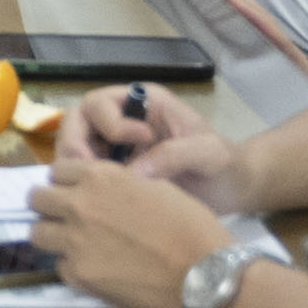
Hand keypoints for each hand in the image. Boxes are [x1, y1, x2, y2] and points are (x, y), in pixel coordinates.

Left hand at [28, 155, 246, 307]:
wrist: (202, 273)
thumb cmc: (190, 225)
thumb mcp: (155, 186)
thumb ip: (120, 183)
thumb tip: (105, 190)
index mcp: (99, 177)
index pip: (58, 170)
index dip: (67, 181)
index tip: (75, 191)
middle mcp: (78, 204)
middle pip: (37, 199)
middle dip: (49, 205)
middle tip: (67, 217)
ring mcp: (74, 241)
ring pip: (37, 233)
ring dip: (52, 235)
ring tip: (73, 243)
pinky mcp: (78, 274)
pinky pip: (59, 265)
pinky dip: (72, 266)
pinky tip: (94, 268)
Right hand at [64, 82, 241, 200]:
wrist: (233, 190)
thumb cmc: (224, 163)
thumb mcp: (208, 153)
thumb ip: (174, 154)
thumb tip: (132, 173)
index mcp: (142, 103)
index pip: (100, 103)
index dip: (109, 123)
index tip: (139, 143)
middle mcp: (122, 122)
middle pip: (76, 123)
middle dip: (74, 146)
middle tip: (88, 173)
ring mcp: (115, 149)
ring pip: (74, 150)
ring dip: (75, 169)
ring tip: (92, 191)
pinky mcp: (116, 176)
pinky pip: (86, 177)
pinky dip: (85, 188)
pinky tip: (101, 204)